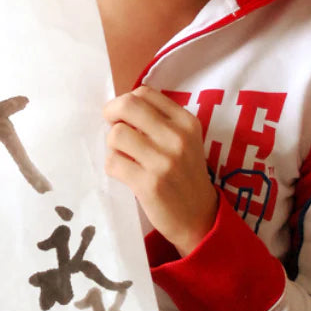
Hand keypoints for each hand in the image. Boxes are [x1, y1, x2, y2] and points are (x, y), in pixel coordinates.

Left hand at [103, 86, 217, 256]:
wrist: (200, 218)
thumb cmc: (184, 174)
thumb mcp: (184, 140)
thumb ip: (158, 120)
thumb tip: (119, 106)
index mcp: (186, 122)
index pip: (144, 93)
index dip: (126, 101)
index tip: (124, 117)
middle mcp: (177, 138)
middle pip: (127, 106)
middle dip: (111, 114)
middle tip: (112, 127)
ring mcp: (164, 162)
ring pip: (116, 134)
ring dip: (112, 145)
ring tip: (123, 155)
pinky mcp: (149, 184)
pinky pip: (113, 162)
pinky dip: (112, 166)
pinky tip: (124, 173)